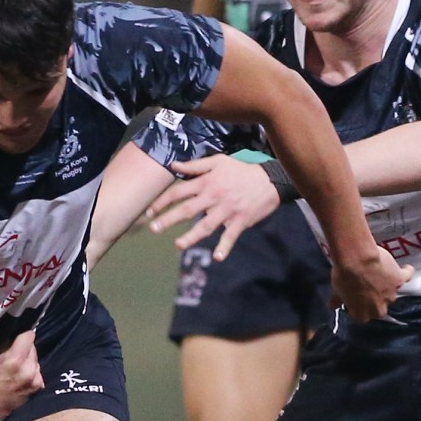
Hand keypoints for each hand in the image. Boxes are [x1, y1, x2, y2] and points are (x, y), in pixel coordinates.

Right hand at [0, 331, 42, 419]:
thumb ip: (3, 346)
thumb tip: (11, 335)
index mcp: (15, 361)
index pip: (28, 336)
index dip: (21, 335)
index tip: (15, 336)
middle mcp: (29, 370)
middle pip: (33, 348)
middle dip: (23, 348)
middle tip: (11, 353)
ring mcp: (36, 380)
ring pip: (34, 360)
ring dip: (27, 360)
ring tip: (14, 366)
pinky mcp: (38, 387)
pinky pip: (36, 371)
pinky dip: (29, 370)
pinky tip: (18, 376)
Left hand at [145, 156, 279, 259]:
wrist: (270, 180)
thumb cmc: (240, 171)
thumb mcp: (218, 162)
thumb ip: (195, 165)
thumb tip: (173, 165)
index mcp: (206, 182)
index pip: (178, 192)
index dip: (162, 201)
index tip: (149, 211)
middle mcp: (214, 197)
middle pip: (187, 210)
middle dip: (168, 219)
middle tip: (153, 228)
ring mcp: (227, 210)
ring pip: (206, 225)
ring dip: (191, 237)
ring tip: (178, 245)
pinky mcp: (240, 221)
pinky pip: (231, 236)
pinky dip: (225, 247)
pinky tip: (217, 258)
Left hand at [330, 246, 413, 321]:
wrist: (357, 259)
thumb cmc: (343, 275)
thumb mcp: (336, 289)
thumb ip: (338, 299)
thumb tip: (332, 306)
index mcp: (361, 313)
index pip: (362, 318)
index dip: (359, 310)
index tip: (356, 302)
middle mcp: (379, 307)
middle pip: (379, 310)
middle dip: (376, 303)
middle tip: (369, 291)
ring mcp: (391, 294)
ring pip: (392, 295)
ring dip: (387, 288)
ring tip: (381, 277)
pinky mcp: (399, 279)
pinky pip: (407, 277)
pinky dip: (406, 272)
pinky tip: (405, 269)